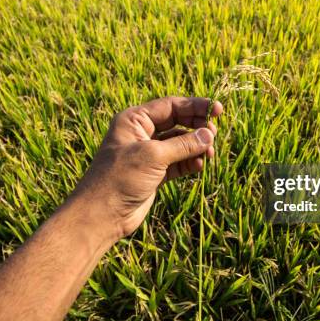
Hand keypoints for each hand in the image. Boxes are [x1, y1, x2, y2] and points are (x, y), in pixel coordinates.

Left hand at [72, 96, 222, 239]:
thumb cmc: (120, 178)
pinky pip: (178, 162)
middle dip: (197, 127)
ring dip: (196, 147)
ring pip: (179, 143)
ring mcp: (148, 154)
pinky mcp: (154, 173)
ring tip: (209, 154)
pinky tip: (199, 165)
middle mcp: (141, 134)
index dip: (195, 106)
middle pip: (177, 122)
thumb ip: (183, 144)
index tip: (217, 109)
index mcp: (134, 120)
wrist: (102, 214)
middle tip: (215, 134)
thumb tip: (209, 134)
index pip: (171, 106)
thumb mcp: (153, 156)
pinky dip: (190, 162)